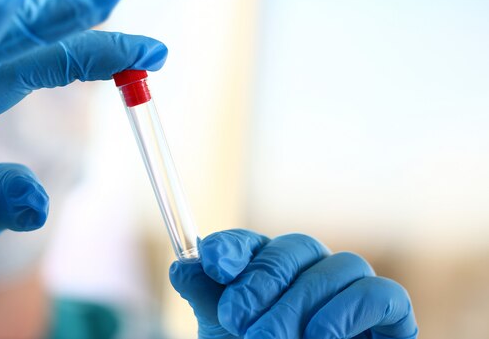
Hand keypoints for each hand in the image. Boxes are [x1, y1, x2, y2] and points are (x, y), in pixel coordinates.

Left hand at [170, 230, 417, 338]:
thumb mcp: (226, 332)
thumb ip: (207, 297)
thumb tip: (182, 266)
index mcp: (271, 268)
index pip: (252, 243)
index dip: (232, 247)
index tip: (213, 262)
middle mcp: (312, 268)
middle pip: (293, 248)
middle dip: (261, 282)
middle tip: (235, 319)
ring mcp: (351, 286)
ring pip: (336, 267)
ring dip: (298, 303)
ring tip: (268, 338)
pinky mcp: (390, 311)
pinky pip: (379, 293)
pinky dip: (347, 311)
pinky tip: (319, 337)